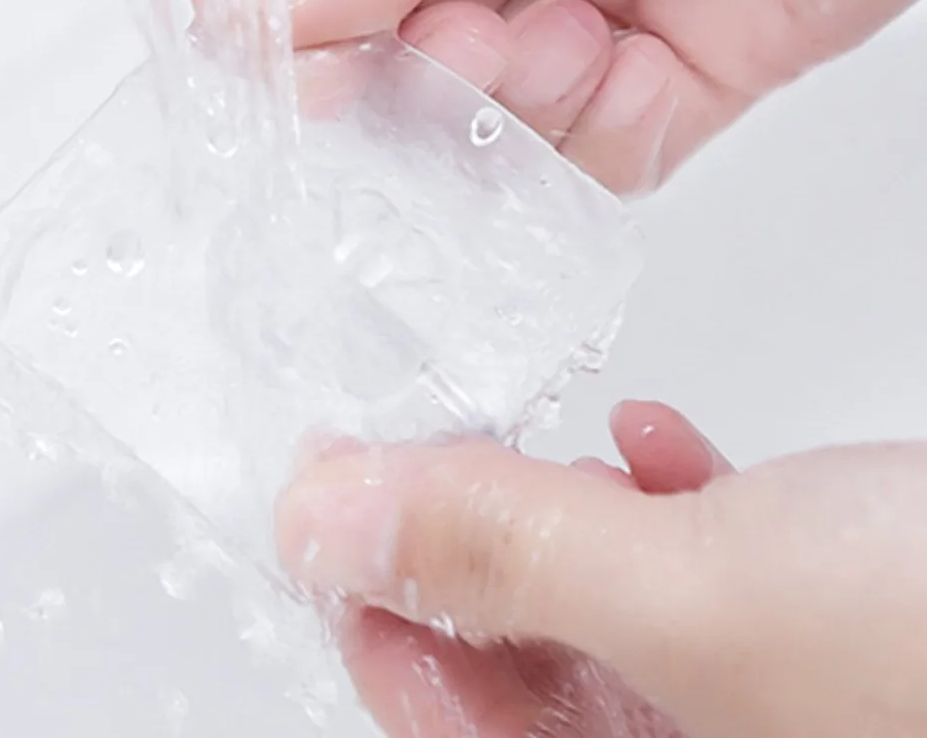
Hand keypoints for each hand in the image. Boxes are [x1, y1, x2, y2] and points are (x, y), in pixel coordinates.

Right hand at [194, 0, 926, 191]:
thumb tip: (272, 2)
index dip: (292, 21)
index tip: (294, 71)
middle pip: (395, 53)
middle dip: (404, 81)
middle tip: (436, 59)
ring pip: (488, 121)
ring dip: (499, 112)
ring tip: (547, 43)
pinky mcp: (681, 66)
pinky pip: (600, 153)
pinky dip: (593, 137)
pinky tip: (617, 67)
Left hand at [276, 403, 926, 737]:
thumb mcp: (697, 595)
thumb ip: (500, 554)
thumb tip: (324, 518)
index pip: (441, 713)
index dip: (364, 600)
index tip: (320, 501)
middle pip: (514, 651)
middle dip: (457, 544)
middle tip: (400, 452)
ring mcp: (764, 691)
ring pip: (602, 599)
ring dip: (551, 514)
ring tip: (518, 445)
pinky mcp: (824, 617)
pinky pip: (701, 562)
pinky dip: (664, 495)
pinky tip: (652, 435)